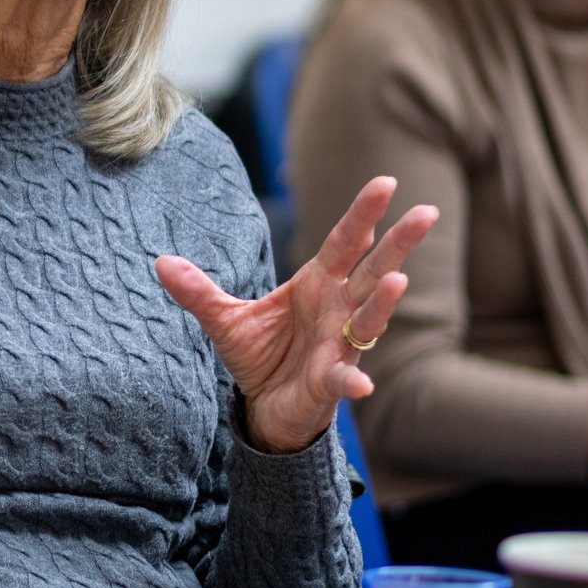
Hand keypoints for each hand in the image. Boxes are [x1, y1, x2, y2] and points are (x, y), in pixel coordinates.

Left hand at [154, 176, 437, 454]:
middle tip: (427, 212)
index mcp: (316, 283)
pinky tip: (360, 385)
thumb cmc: (260, 353)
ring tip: (396, 280)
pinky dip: (352, 381)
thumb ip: (198, 291)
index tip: (385, 183)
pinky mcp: (330, 381)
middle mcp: (337, 308)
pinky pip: (343, 379)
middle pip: (372, 268)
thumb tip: (160, 262)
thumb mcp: (224, 318)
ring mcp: (340, 344)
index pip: (344, 242)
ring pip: (369, 318)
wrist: (266, 404)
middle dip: (399, 243)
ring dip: (382, 302)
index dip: (363, 214)